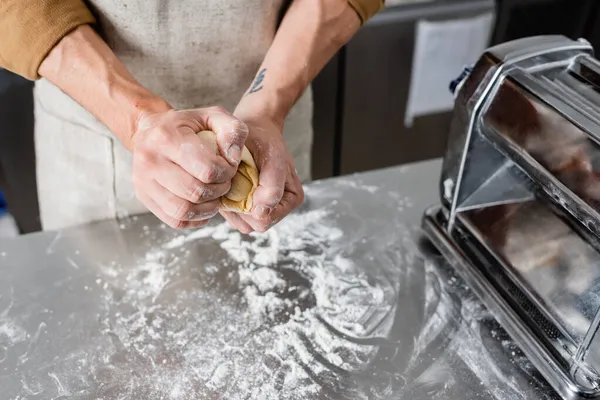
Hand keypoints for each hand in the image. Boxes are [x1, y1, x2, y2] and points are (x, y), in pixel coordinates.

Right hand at [132, 107, 248, 228]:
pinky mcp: (144, 197)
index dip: (227, 174)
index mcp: (167, 137)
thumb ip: (232, 131)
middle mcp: (150, 160)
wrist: (151, 130)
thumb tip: (234, 159)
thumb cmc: (187, 125)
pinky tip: (203, 206)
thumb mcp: (213, 116)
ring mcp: (143, 181)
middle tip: (224, 182)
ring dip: (208, 208)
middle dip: (219, 191)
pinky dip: (195, 218)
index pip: (207, 170)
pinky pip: (175, 220)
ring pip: (184, 210)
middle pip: (196, 192)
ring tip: (215, 195)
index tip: (229, 168)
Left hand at [220, 113, 303, 232]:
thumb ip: (271, 185)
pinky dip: (229, 205)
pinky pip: (235, 219)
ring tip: (234, 181)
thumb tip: (262, 212)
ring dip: (233, 206)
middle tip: (234, 179)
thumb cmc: (262, 139)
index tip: (242, 178)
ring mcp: (264, 210)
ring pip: (244, 224)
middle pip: (255, 225)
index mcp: (293, 197)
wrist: (251, 130)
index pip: (265, 219)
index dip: (248, 204)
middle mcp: (281, 207)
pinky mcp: (249, 210)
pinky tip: (231, 186)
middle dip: (240, 206)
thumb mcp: (271, 155)